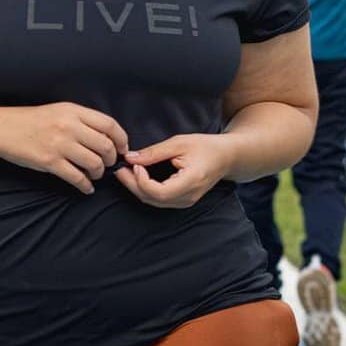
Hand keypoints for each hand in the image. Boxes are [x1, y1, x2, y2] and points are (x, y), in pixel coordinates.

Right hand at [0, 102, 128, 193]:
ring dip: (99, 173)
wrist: (1, 128)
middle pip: (105, 146)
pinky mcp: (49, 162)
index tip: (122, 149)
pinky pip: (77, 178)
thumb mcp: (58, 111)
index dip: (121, 139)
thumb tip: (106, 138)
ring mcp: (59, 144)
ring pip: (94, 163)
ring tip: (94, 175)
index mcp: (73, 111)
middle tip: (107, 165)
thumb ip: (81, 121)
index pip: (109, 124)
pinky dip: (85, 186)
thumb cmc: (30, 121)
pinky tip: (86, 187)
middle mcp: (69, 126)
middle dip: (111, 160)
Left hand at [113, 133, 233, 208]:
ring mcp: (185, 202)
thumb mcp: (179, 143)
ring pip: (153, 202)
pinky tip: (137, 176)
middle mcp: (188, 197)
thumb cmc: (206, 147)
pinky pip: (158, 200)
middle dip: (132, 184)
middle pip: (153, 199)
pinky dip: (145, 190)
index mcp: (191, 182)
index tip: (134, 164)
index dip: (142, 181)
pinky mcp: (181, 201)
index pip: (159, 192)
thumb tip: (130, 158)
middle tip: (120, 168)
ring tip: (125, 171)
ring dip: (136, 188)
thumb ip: (154, 152)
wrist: (226, 157)